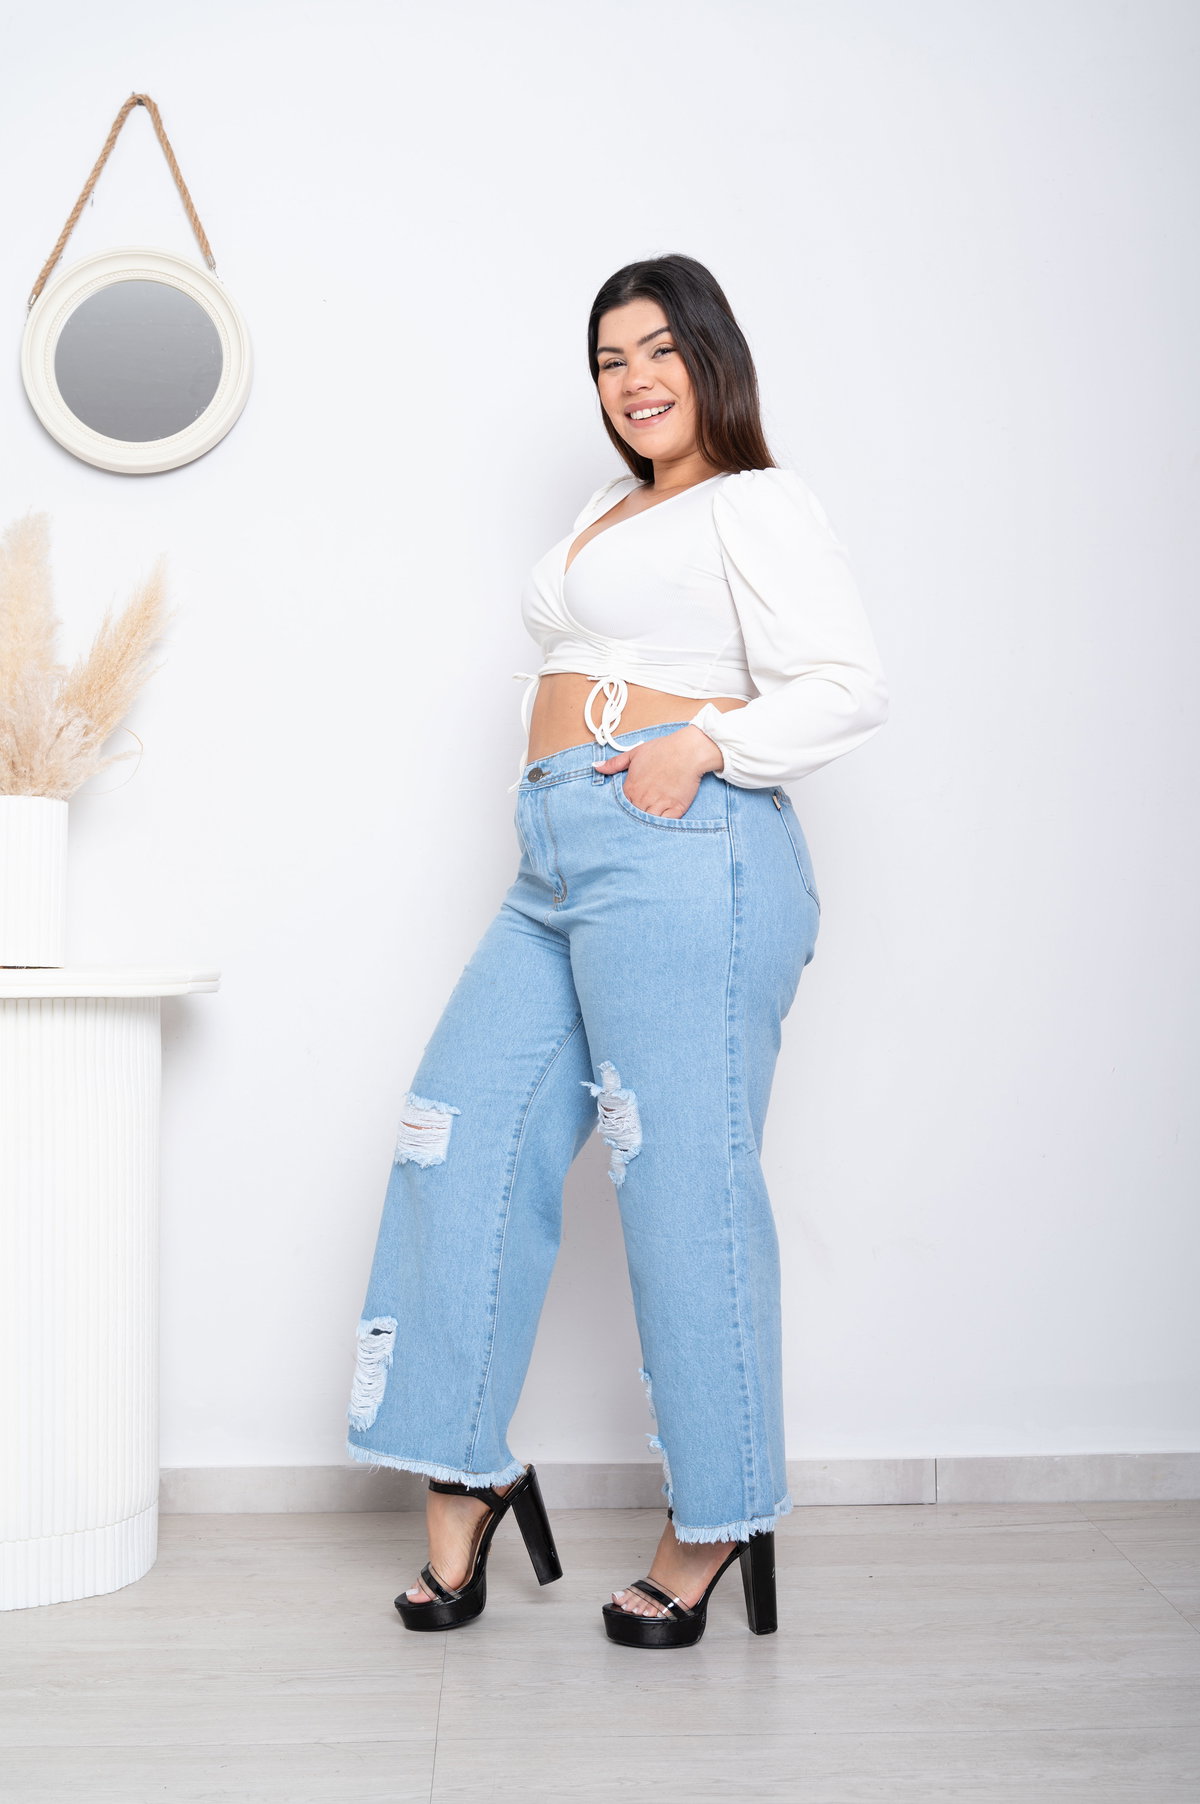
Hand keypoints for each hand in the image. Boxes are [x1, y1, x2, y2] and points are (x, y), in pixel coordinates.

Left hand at [593, 725, 722, 817]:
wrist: (687, 752)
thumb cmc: (662, 750)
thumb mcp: (634, 753)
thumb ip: (614, 763)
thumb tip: (596, 766)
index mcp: (631, 788)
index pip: (621, 807)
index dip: (623, 810)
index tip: (625, 811)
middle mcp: (643, 799)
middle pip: (632, 817)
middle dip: (632, 820)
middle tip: (632, 825)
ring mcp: (659, 805)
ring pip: (647, 823)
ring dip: (645, 826)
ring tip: (643, 830)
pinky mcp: (676, 809)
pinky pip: (664, 825)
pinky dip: (661, 827)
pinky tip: (658, 828)